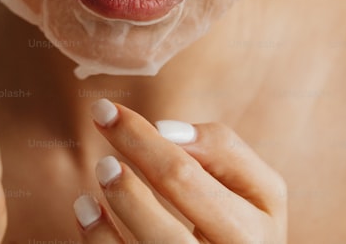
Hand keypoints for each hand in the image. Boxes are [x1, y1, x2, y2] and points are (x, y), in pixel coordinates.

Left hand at [73, 100, 286, 242]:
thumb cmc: (240, 227)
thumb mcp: (255, 192)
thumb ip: (224, 152)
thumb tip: (165, 132)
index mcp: (259, 232)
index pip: (195, 174)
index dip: (146, 140)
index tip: (115, 113)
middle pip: (173, 200)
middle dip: (134, 151)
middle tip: (100, 117)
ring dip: (120, 199)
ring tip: (102, 168)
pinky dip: (100, 236)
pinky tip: (86, 209)